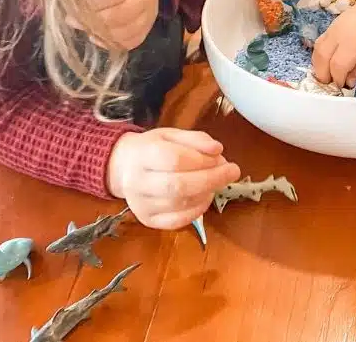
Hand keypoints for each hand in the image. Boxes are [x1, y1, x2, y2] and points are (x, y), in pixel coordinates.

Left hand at [72, 0, 165, 50]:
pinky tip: (99, 36)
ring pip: (125, 31)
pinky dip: (112, 43)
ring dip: (102, 33)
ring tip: (86, 28)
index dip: (94, 1)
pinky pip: (130, 42)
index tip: (77, 3)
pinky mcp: (148, 27)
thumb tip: (71, 13)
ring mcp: (150, 13)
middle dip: (94, 19)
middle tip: (77, 19)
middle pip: (121, 14)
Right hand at [107, 128, 240, 228]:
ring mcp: (141, 205)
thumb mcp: (172, 134)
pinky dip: (198, 210)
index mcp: (143, 154)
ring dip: (207, 193)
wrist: (123, 168)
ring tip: (217, 182)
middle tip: (233, 172)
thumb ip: (196, 139)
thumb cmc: (152, 149)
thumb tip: (218, 149)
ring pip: (180, 205)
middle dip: (211, 179)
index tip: (223, 158)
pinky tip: (206, 197)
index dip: (203, 160)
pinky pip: (177, 221)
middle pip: (178, 186)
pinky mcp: (147, 221)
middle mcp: (137, 182)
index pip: (175, 160)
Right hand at [311, 1, 355, 87]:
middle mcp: (337, 36)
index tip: (341, 87)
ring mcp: (333, 28)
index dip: (337, 79)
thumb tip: (349, 82)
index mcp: (350, 45)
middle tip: (328, 83)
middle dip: (322, 73)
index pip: (337, 66)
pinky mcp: (333, 23)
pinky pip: (321, 40)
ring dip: (318, 63)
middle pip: (322, 57)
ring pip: (318, 48)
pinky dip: (321, 52)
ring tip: (325, 73)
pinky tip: (327, 59)